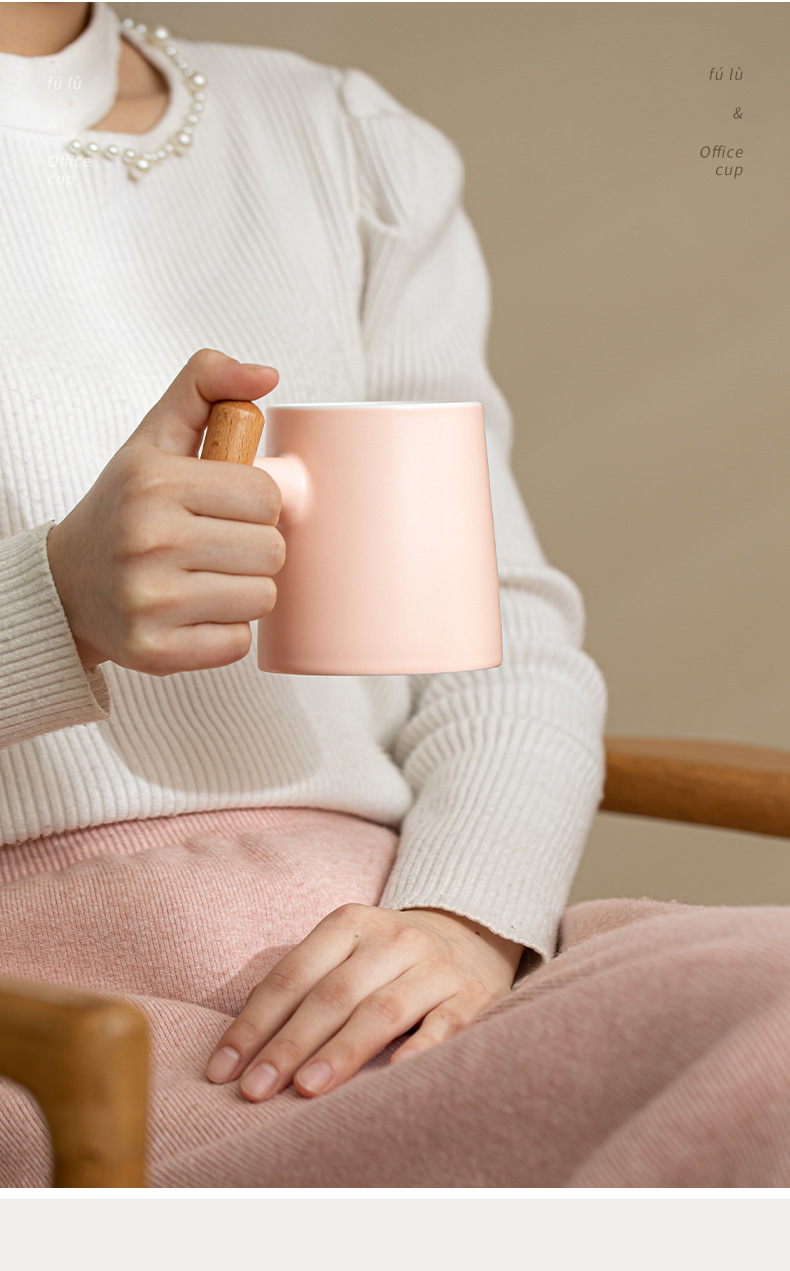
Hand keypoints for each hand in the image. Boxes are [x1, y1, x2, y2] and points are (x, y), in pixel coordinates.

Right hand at [46, 348, 282, 674]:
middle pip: (271, 550)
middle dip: (253, 548)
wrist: (65, 586)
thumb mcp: (154, 438)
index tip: (224, 508)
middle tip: (214, 546)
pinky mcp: (156, 651)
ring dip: (244, 590)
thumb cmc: (124, 509)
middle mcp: (149, 539)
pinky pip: (239, 642)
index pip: (267, 496)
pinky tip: (192, 612)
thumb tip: (267, 374)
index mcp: (154, 482)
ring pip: (262, 597)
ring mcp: (150, 601)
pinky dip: (225, 630)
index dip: (256, 504)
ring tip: (203, 578)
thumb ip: (206, 386)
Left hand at [205, 902, 523, 1100]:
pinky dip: (419, 1051)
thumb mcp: (344, 949)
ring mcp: (434, 968)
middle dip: (289, 1045)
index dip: (254, 1023)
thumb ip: (301, 984)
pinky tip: (393, 1076)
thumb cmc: (386, 957)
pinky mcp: (471, 996)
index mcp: (350, 923)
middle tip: (255, 1090)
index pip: (292, 975)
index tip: (223, 1071)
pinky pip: (444, 1026)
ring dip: (341, 1052)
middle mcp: (393, 939)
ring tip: (306, 1089)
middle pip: (333, 994)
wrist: (470, 933)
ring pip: (382, 1011)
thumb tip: (242, 1044)